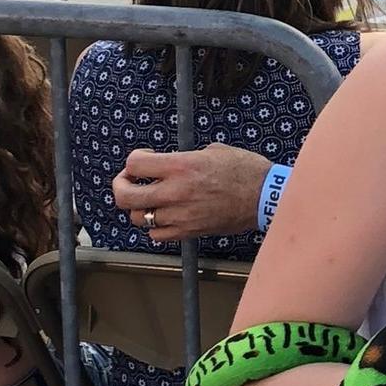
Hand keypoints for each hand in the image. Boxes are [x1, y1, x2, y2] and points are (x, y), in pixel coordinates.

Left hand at [111, 142, 270, 242]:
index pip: (135, 164)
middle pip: (125, 197)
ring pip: (138, 218)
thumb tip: (170, 163)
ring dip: (139, 207)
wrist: (265, 198)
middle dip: (121, 187)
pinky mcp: (189, 231)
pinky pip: (156, 234)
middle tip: (128, 182)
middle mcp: (176, 192)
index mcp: (182, 166)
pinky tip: (164, 216)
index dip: (133, 161)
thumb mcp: (213, 151)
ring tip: (150, 200)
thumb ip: (185, 157)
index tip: (142, 160)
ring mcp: (180, 215)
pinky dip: (154, 226)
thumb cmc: (245, 170)